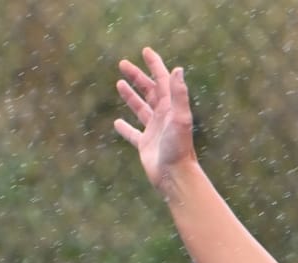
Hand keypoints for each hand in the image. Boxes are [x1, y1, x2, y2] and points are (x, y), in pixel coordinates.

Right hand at [113, 47, 196, 189]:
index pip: (163, 81)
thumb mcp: (180, 118)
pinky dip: (125, 128)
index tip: (146, 51)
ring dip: (131, 96)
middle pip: (149, 91)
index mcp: (171, 108)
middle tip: (123, 63)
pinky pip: (133, 134)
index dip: (155, 65)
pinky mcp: (145, 145)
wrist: (176, 177)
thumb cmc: (179, 148)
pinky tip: (117, 123)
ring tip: (119, 83)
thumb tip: (177, 69)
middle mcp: (164, 117)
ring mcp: (154, 131)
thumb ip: (179, 94)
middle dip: (137, 77)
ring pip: (141, 109)